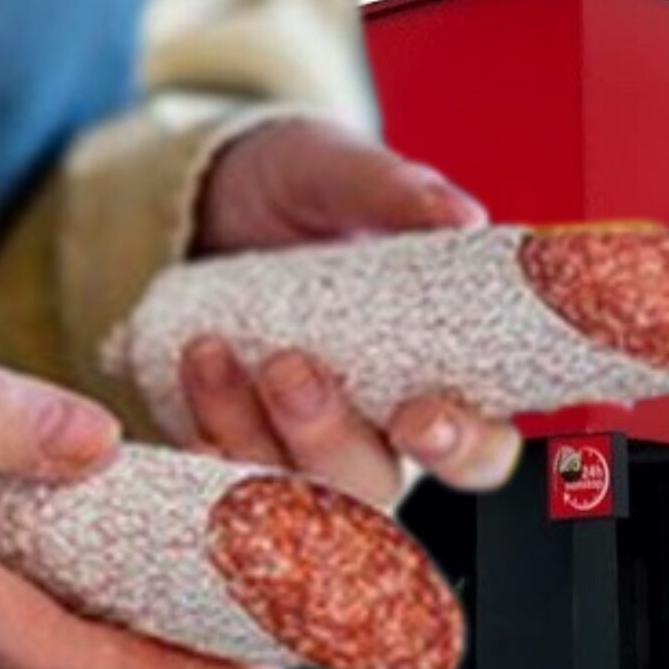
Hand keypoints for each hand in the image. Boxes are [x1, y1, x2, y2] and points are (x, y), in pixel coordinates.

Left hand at [180, 116, 519, 502]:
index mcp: (436, 376)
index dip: (462, 448)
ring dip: (251, 437)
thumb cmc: (298, 189)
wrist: (202, 196)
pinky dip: (204, 445)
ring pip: (292, 495)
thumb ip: (395, 194)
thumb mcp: (336, 172)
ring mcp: (298, 448)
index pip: (479, 448)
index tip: (419, 416)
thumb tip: (462, 217)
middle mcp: (374, 430)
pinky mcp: (233, 446)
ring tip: (210, 353)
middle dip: (329, 442)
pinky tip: (190, 402)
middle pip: (376, 486)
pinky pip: (219, 485)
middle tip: (290, 369)